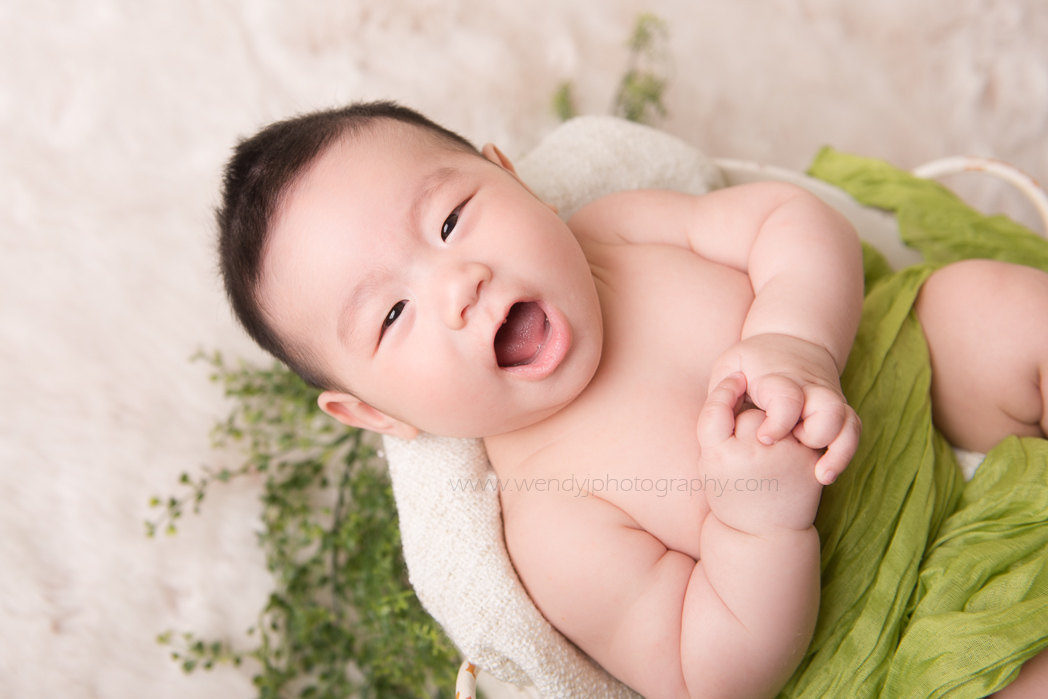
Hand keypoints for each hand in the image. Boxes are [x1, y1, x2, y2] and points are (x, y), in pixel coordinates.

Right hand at [697, 373, 822, 532]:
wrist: (763, 532)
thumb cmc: (730, 491)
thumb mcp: (709, 463)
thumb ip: (717, 422)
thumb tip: (739, 380)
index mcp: (719, 456)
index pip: (717, 408)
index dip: (725, 390)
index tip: (734, 380)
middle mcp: (752, 456)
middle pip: (751, 412)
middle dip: (751, 417)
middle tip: (748, 446)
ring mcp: (784, 458)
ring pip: (781, 418)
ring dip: (778, 426)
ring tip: (770, 449)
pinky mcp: (810, 463)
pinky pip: (804, 431)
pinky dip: (798, 436)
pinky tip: (789, 451)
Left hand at [708, 334, 860, 484]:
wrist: (791, 341)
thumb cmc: (751, 361)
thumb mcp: (731, 365)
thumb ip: (724, 390)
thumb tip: (723, 415)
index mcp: (780, 378)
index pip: (788, 399)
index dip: (779, 422)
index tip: (765, 438)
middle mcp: (811, 389)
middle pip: (828, 412)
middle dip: (814, 435)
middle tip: (795, 445)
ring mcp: (829, 400)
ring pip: (848, 424)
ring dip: (838, 451)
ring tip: (820, 475)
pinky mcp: (839, 412)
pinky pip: (852, 433)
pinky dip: (844, 454)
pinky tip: (825, 475)